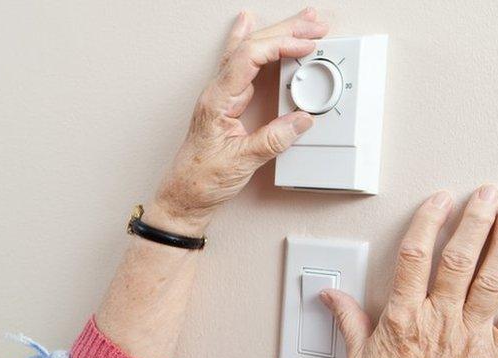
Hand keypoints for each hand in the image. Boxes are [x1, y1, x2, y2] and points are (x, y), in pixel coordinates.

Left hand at [152, 8, 327, 232]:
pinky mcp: (225, 103)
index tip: (306, 46)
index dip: (280, 46)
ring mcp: (220, 96)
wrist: (183, 197)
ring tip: (301, 21)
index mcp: (217, 101)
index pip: (249, 58)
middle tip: (314, 24)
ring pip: (246, 52)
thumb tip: (302, 120)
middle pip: (250, 47)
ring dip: (275, 34)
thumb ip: (273, 140)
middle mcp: (216, 93)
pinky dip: (252, 44)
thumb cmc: (200, 180)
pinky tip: (249, 25)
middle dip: (285, 31)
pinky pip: (241, 64)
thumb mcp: (241, 162)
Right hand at [322, 186, 497, 357]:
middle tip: (487, 195)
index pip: (414, 256)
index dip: (428, 223)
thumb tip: (330, 295)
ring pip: (490, 282)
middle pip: (457, 260)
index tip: (441, 201)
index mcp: (403, 315)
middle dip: (474, 222)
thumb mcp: (357, 353)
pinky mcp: (492, 357)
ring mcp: (467, 337)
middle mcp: (437, 320)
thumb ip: (348, 317)